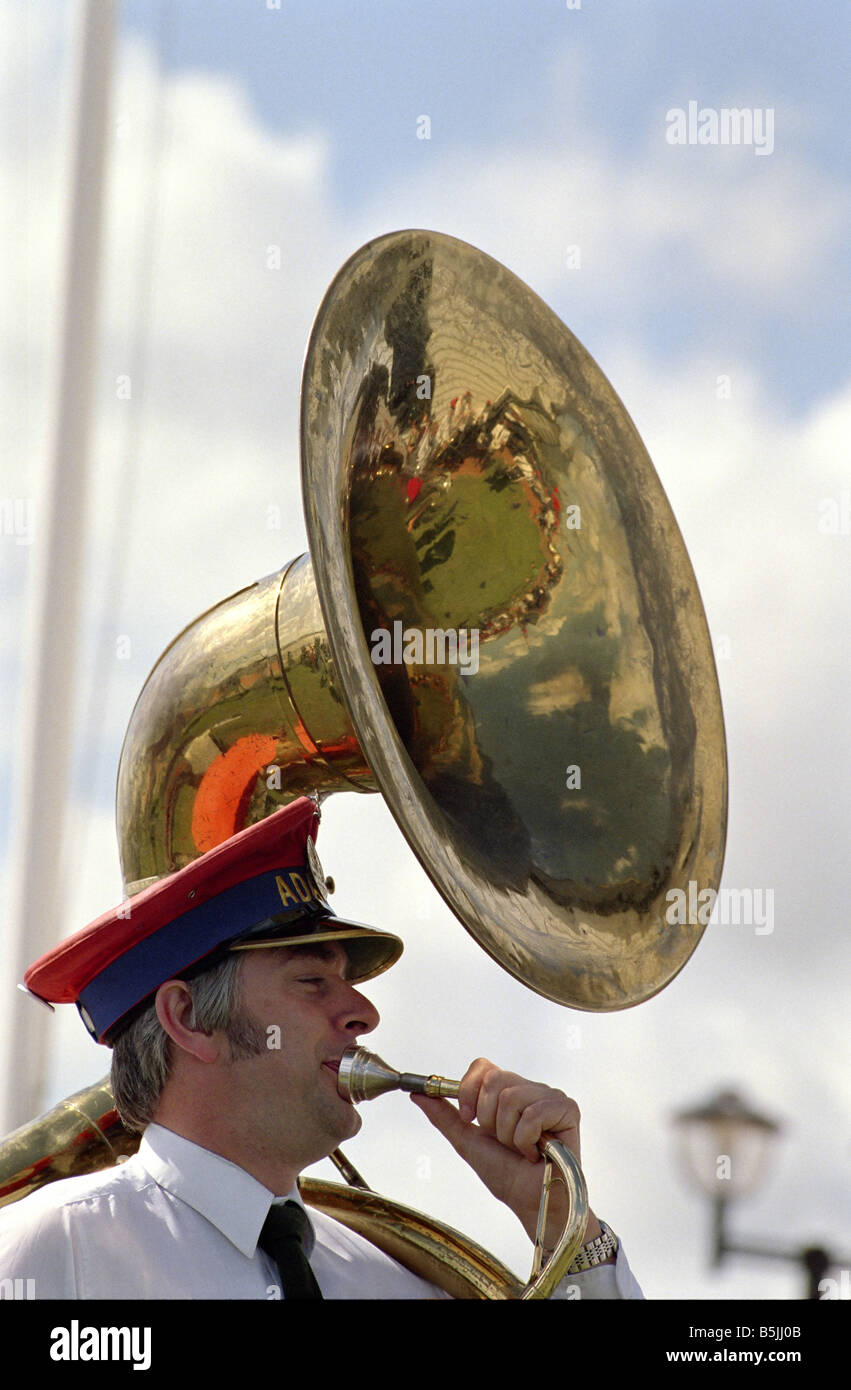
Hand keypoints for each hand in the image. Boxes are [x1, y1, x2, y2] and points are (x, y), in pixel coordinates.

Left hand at [410, 1057, 602, 1249]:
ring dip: (509, 1134)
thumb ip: (444, 1116)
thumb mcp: (467, 1142)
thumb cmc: (506, 1175)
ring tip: (523, 1149)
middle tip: (504, 1141)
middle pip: (494, 1080)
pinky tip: (536, 1152)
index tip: (470, 1119)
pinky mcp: (567, 1109)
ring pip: (512, 1098)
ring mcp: (550, 1096)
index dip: (469, 1091)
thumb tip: (417, 1094)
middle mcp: (530, 1088)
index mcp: (508, 1091)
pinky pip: (533, 1113)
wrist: (531, 1202)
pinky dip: (527, 1139)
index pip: (482, 1067)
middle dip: (489, 1120)